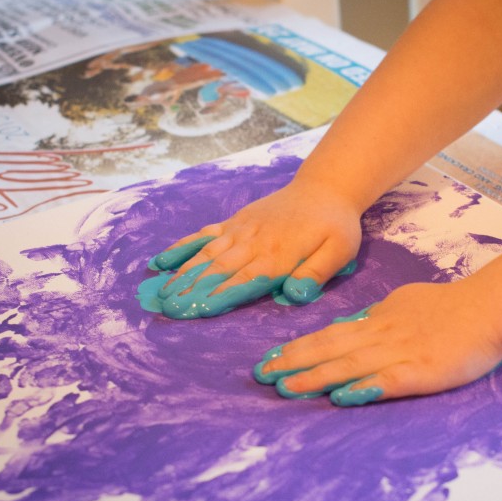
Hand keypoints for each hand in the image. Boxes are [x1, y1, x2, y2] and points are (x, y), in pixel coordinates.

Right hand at [142, 181, 362, 318]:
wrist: (324, 188)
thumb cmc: (334, 225)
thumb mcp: (340, 250)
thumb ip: (317, 272)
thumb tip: (295, 295)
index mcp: (279, 254)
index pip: (244, 280)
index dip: (218, 296)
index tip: (195, 311)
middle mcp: (254, 241)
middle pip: (218, 269)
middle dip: (192, 290)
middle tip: (167, 310)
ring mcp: (241, 230)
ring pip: (207, 253)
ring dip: (183, 274)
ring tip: (161, 294)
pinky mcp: (236, 222)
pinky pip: (205, 234)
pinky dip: (183, 247)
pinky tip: (163, 261)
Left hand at [252, 280, 501, 405]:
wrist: (488, 308)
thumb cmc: (449, 306)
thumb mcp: (403, 303)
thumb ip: (375, 317)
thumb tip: (347, 327)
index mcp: (377, 321)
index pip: (330, 335)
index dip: (298, 348)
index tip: (271, 359)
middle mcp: (381, 337)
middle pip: (330, 349)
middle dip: (293, 364)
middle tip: (262, 375)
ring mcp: (400, 354)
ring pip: (350, 365)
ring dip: (315, 377)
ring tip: (286, 389)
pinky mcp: (421, 373)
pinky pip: (387, 382)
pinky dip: (361, 389)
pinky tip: (340, 398)